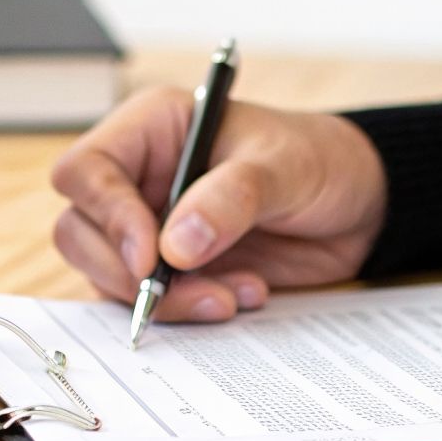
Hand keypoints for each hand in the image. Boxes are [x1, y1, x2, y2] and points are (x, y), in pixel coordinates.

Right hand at [50, 87, 388, 321]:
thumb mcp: (283, 167)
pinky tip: (242, 296)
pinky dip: (189, 310)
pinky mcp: (173, 269)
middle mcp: (140, 177)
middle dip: (126, 273)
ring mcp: (151, 225)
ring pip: (109, 274)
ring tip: (232, 297)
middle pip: (81, 231)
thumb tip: (175, 245)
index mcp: (154, 129)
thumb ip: (230, 199)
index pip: (86, 169)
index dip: (106, 215)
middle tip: (188, 290)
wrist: (361, 205)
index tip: (150, 256)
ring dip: (165, 300)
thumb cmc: (319, 160)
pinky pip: (151, 302)